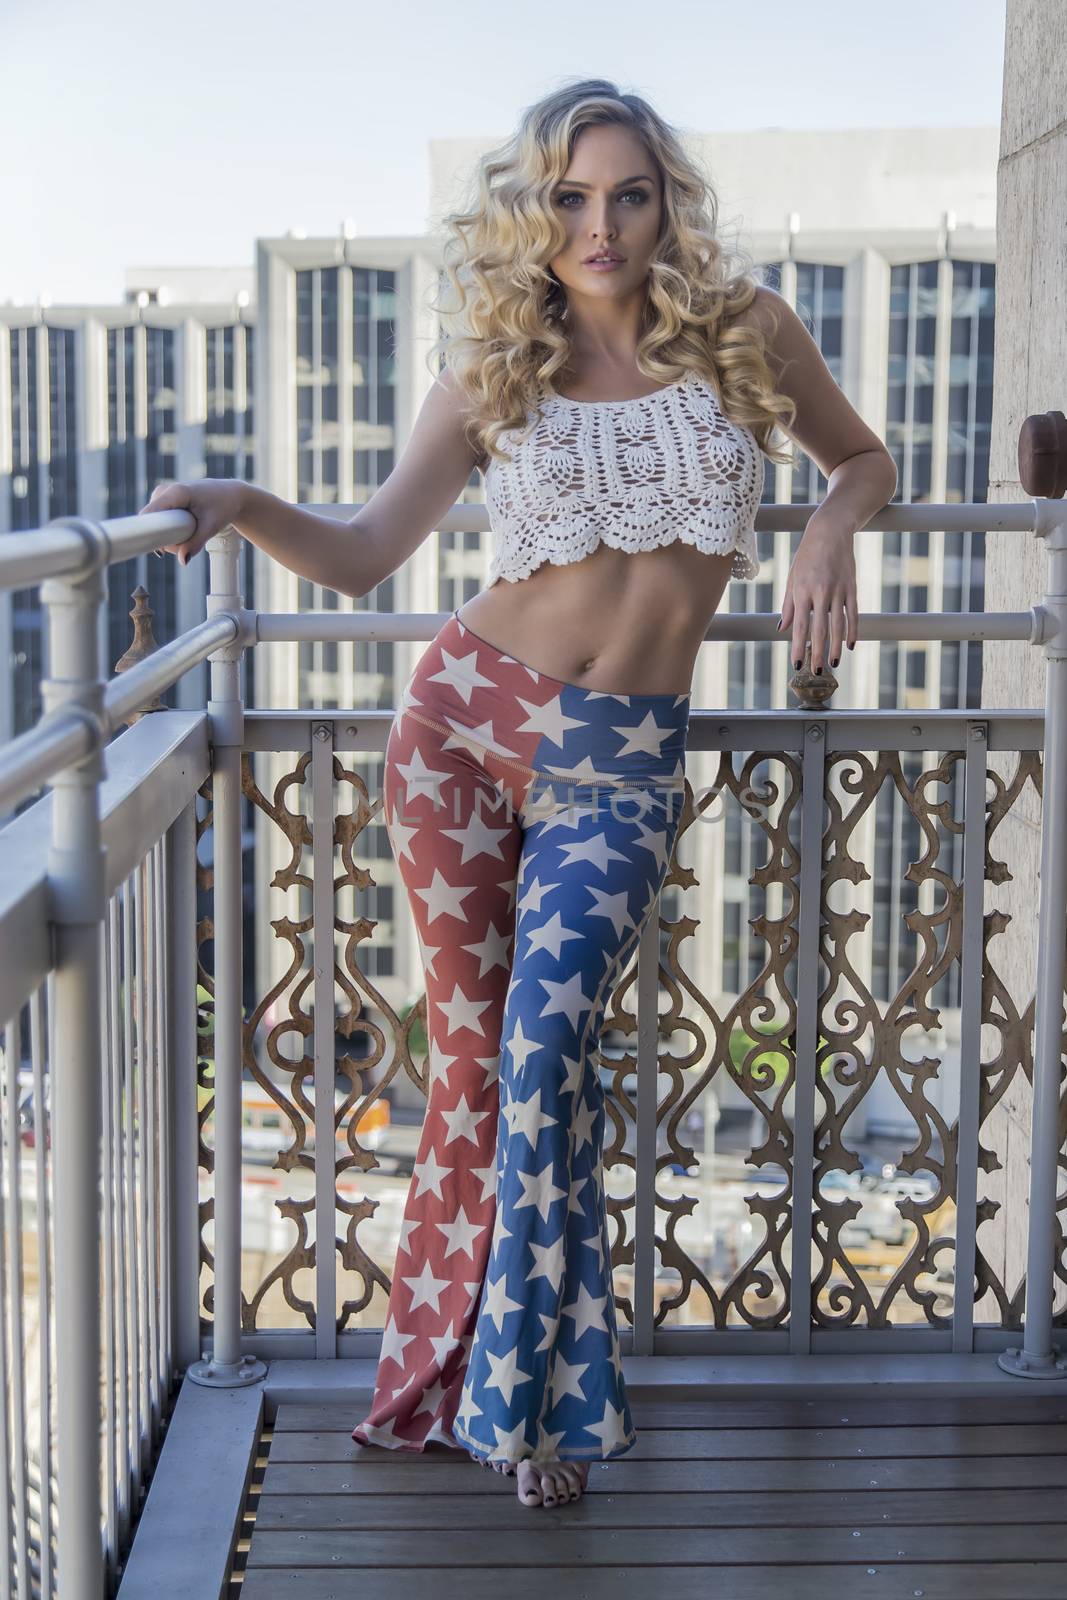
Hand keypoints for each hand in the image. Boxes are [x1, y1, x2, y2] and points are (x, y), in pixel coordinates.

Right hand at [139, 478, 247, 566]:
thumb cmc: (222, 507)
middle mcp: (164, 491)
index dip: (146, 531)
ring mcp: (161, 496)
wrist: (230, 496)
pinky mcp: (163, 502)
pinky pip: (159, 523)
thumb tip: (182, 561)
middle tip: (191, 538)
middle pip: (152, 523)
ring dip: (171, 536)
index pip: (149, 514)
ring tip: (193, 529)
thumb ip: (196, 544)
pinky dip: (171, 531)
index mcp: (176, 493)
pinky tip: (186, 527)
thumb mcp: (212, 527)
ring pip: (155, 525)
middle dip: (168, 539)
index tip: (147, 547)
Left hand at [778, 512, 858, 673]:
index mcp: (802, 591)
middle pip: (820, 629)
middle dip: (818, 652)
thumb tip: (781, 628)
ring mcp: (838, 590)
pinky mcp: (852, 587)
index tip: (796, 664)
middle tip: (818, 671)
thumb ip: (788, 605)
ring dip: (837, 646)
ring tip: (835, 663)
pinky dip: (853, 630)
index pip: (799, 626)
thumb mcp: (792, 578)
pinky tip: (851, 645)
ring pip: (838, 625)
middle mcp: (820, 593)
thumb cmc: (807, 555)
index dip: (798, 647)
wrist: (830, 530)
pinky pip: (853, 613)